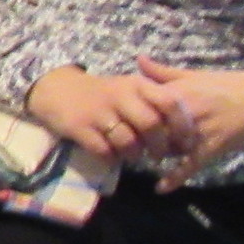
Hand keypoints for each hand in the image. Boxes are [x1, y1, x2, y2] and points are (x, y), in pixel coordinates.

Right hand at [25, 64, 195, 166]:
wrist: (57, 89)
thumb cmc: (103, 93)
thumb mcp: (130, 87)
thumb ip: (156, 101)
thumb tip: (184, 130)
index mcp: (137, 84)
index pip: (169, 103)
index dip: (182, 126)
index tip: (186, 143)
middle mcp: (120, 96)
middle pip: (151, 125)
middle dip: (159, 146)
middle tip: (158, 155)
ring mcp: (99, 112)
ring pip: (128, 142)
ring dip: (134, 155)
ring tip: (133, 156)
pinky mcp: (80, 128)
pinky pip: (104, 151)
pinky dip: (112, 158)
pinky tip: (112, 156)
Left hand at [135, 56, 243, 187]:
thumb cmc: (231, 85)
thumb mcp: (195, 75)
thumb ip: (164, 73)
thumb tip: (137, 60)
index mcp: (178, 92)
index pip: (141, 106)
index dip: (127, 117)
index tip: (117, 123)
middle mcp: (185, 111)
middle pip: (150, 130)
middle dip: (138, 139)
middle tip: (125, 147)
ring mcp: (200, 130)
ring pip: (167, 148)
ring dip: (155, 156)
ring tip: (140, 162)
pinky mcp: (214, 146)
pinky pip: (190, 165)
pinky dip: (175, 178)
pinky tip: (161, 188)